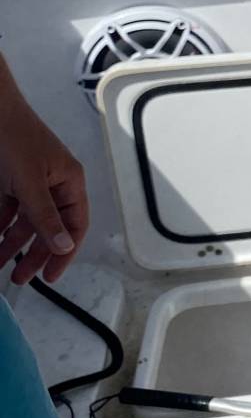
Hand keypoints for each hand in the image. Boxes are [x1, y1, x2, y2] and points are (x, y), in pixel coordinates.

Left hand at [0, 83, 88, 285]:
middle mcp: (53, 185)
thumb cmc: (14, 139)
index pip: (76, 224)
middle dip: (34, 254)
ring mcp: (30, 183)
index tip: (50, 276)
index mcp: (69, 182)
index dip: (65, 252)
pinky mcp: (9, 182)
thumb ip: (45, 217)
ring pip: (24, 222)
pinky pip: (6, 211)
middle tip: (20, 278)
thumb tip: (64, 246)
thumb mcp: (30, 183)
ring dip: (10, 244)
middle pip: (49, 228)